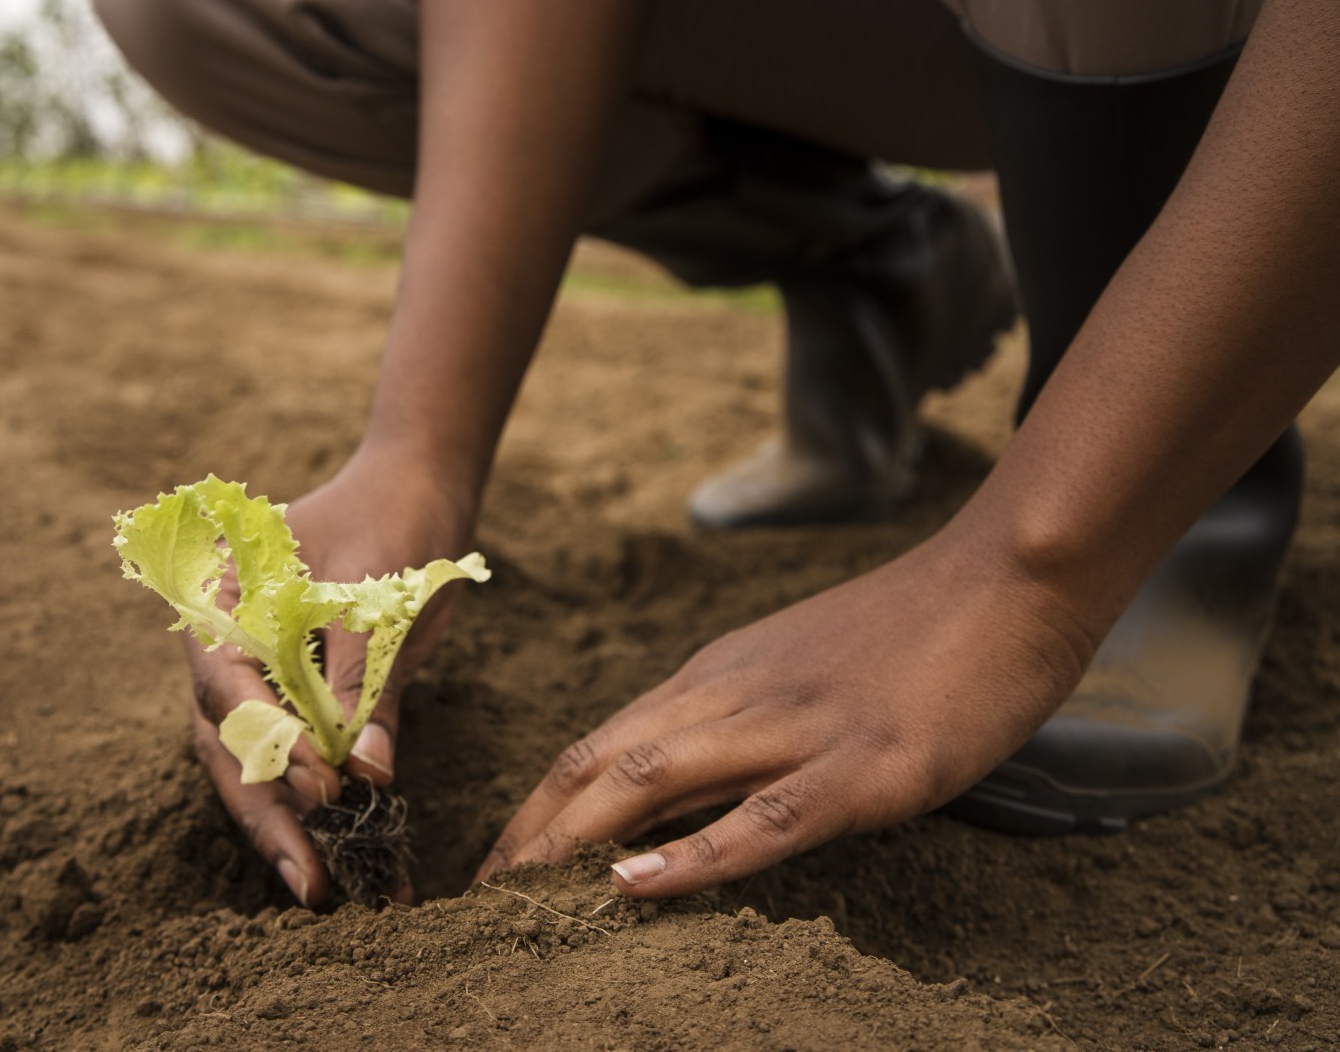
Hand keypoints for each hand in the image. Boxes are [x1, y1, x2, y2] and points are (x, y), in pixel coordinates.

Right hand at [186, 445, 476, 906]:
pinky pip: (296, 759)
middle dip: (267, 813)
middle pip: (226, 740)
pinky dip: (320, 807)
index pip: (226, 681)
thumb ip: (366, 683)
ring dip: (288, 826)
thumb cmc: (396, 522)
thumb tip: (366, 775)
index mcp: (220, 596)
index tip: (322, 784)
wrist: (419, 487)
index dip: (268, 740)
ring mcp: (254, 675)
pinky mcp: (295, 702)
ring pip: (253, 764)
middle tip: (311, 879)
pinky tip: (352, 857)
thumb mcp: (385, 598)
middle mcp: (222, 643)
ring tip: (327, 887)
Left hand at [476, 531, 1099, 896]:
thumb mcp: (798, 666)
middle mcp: (735, 697)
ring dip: (574, 846)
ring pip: (655, 783)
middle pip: (600, 764)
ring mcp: (797, 729)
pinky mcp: (866, 767)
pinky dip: (693, 854)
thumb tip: (686, 776)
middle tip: (473, 904)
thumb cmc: (912, 629)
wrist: (1008, 576)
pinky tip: (635, 885)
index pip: (599, 744)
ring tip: (514, 906)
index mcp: (717, 677)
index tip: (496, 866)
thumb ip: (738, 714)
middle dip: (528, 837)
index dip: (537, 808)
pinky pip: (765, 816)